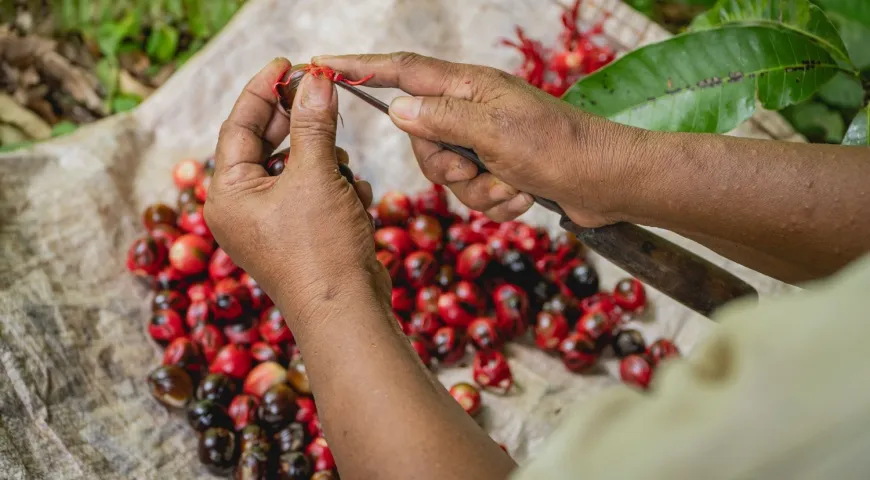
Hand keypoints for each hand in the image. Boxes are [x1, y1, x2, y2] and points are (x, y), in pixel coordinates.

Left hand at [205, 58, 388, 326]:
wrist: (346, 312)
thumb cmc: (319, 250)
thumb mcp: (315, 176)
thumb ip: (313, 123)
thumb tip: (316, 79)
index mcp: (229, 193)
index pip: (240, 126)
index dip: (264, 90)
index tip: (288, 64)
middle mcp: (243, 207)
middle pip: (268, 144)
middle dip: (301, 124)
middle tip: (323, 94)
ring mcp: (272, 223)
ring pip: (297, 167)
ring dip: (325, 160)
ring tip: (342, 170)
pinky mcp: (300, 233)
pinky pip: (314, 191)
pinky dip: (335, 187)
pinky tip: (353, 197)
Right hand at [315, 52, 644, 226]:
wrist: (606, 182)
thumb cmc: (558, 147)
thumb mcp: (494, 130)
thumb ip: (440, 118)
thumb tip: (396, 108)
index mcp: (468, 87)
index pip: (403, 71)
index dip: (361, 68)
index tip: (323, 65)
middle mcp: (471, 110)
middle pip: (422, 139)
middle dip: (447, 167)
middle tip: (479, 169)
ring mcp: (485, 141)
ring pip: (447, 173)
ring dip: (480, 190)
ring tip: (513, 185)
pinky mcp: (498, 168)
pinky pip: (473, 192)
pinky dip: (497, 201)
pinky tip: (525, 196)